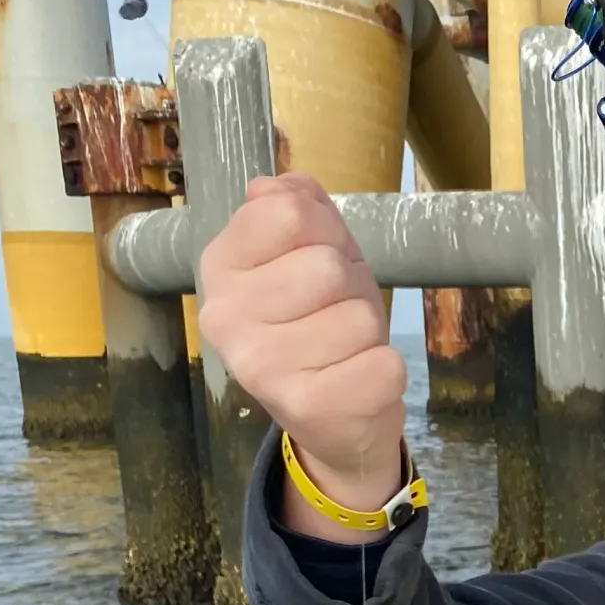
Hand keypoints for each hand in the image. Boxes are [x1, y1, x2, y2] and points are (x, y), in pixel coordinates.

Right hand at [198, 173, 406, 541]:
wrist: (333, 418)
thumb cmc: (320, 322)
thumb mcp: (308, 253)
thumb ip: (296, 208)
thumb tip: (275, 186)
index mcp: (219, 265)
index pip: (290, 212)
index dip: (326, 231)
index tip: (316, 260)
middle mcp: (225, 317)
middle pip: (327, 265)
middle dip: (350, 286)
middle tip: (335, 314)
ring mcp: (259, 367)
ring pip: (358, 316)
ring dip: (367, 331)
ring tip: (345, 350)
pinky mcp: (307, 408)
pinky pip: (383, 364)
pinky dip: (385, 369)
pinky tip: (356, 380)